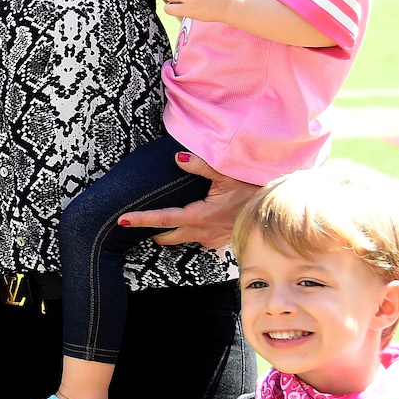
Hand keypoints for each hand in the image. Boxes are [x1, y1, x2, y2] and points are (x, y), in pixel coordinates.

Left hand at [117, 154, 257, 249]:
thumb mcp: (226, 173)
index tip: (121, 220)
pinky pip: (198, 239)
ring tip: (161, 219)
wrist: (277, 209)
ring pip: (182, 239)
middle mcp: (203, 233)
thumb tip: (177, 157)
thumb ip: (199, 165)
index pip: (163, 220)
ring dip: (170, 231)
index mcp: (200, 217)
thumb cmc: (252, 189)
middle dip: (151, 230)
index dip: (140, 220)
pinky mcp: (220, 241)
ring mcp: (212, 240)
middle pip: (167, 236)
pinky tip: (192, 220)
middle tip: (136, 221)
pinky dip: (189, 231)